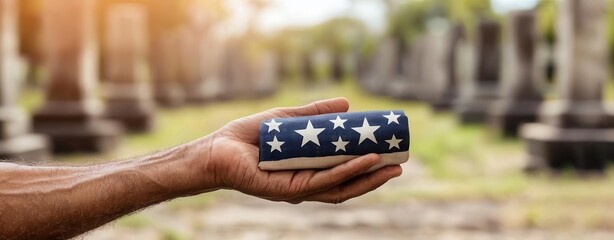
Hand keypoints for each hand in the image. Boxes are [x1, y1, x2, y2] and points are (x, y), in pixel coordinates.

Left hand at [203, 98, 402, 203]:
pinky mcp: (289, 191)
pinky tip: (364, 162)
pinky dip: (346, 173)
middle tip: (399, 164)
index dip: (368, 167)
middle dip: (375, 177)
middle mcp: (307, 184)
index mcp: (309, 171)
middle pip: (348, 185)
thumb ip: (315, 113)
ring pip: (340, 187)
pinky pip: (323, 182)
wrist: (219, 148)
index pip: (344, 172)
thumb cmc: (251, 136)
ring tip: (390, 165)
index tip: (388, 153)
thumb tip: (347, 105)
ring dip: (367, 178)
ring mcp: (299, 190)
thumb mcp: (290, 119)